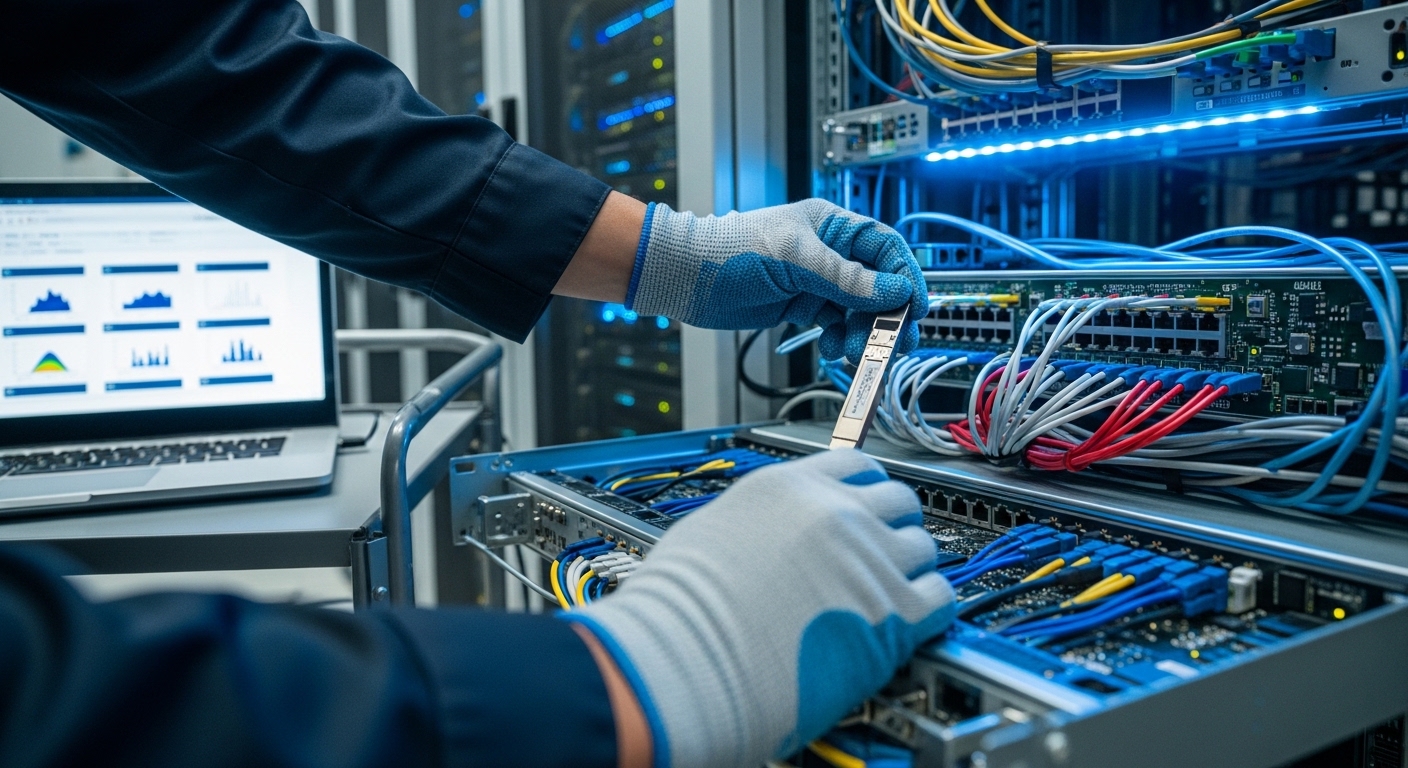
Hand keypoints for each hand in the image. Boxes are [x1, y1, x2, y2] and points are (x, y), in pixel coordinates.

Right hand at [564, 450, 955, 767]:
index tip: (866, 503)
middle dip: (891, 525)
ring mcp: (870, 561)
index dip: (864, 488)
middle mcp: (837, 513)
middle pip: (898, 500)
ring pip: (923, 548)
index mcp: (792, 486)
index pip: (856, 464)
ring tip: (885, 593)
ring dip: (909, 568)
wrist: (687, 657)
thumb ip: (759, 517)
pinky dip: (929, 608)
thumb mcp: (713, 526)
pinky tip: (906, 621)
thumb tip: (767, 530)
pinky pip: (941, 597)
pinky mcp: (894, 615)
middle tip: (877, 553)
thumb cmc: (681, 606)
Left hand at [626, 199, 926, 362]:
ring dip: (862, 332)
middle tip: (897, 342)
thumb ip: (845, 278)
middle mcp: (828, 252)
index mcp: (831, 226)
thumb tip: (892, 290)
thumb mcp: (793, 260)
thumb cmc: (729, 251)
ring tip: (857, 350)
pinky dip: (839, 339)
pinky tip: (833, 348)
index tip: (914, 308)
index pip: (885, 249)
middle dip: (888, 313)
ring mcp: (814, 281)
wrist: (684, 277)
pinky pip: (834, 325)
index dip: (905, 277)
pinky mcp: (800, 305)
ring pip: (857, 309)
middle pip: (877, 283)